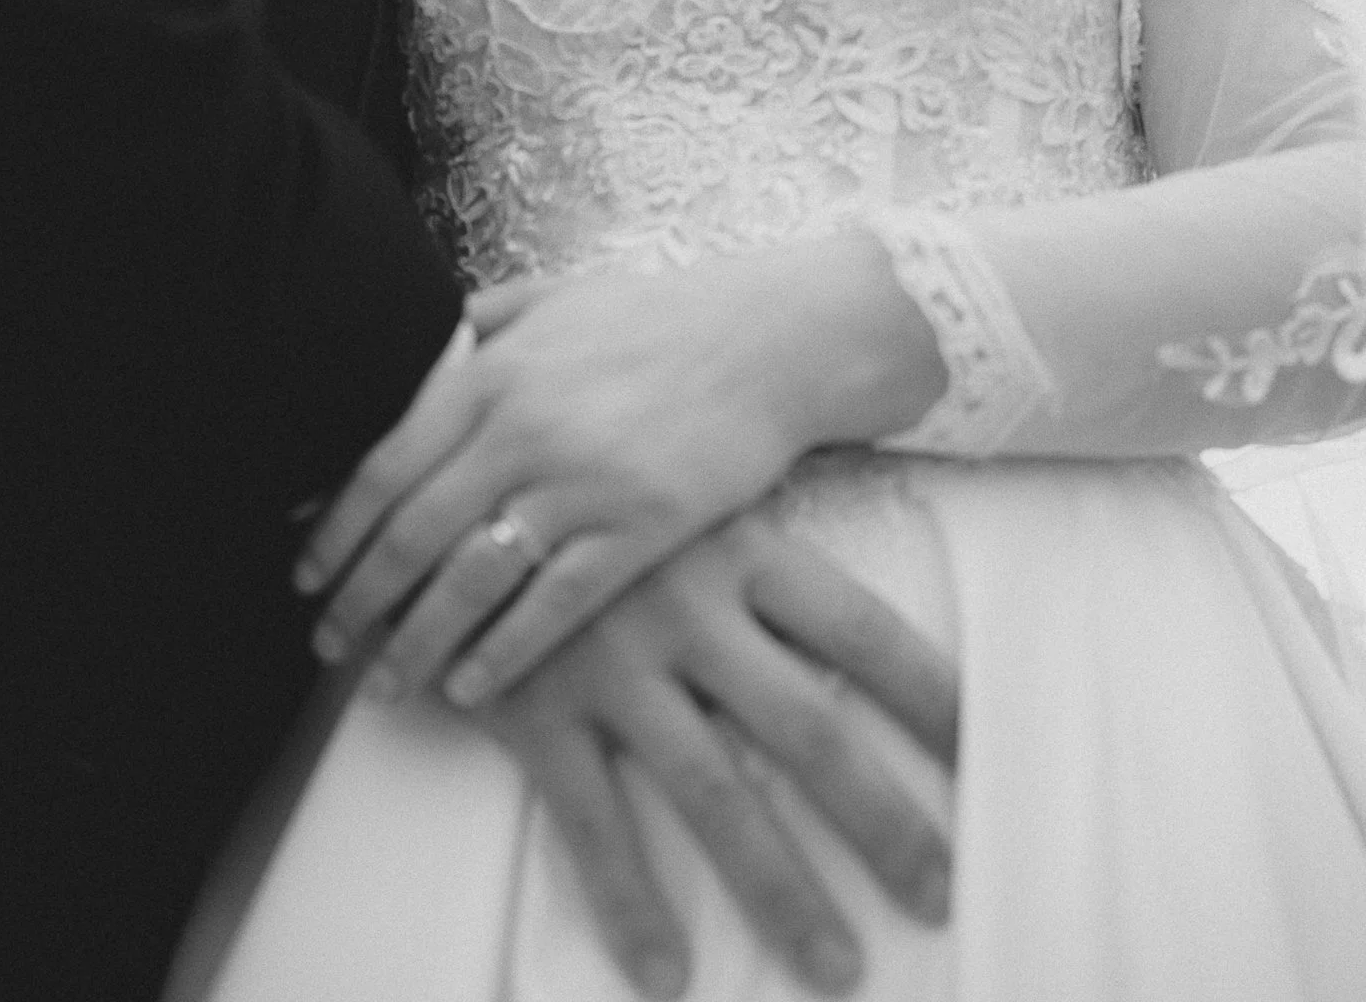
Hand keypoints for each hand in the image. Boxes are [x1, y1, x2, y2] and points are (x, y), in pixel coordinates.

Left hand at [294, 236, 936, 698]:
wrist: (768, 339)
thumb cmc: (656, 318)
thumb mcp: (554, 298)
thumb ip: (480, 323)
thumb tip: (413, 350)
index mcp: (494, 370)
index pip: (386, 463)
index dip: (335, 526)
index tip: (304, 571)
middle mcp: (524, 429)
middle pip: (414, 533)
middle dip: (359, 597)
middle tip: (325, 642)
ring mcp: (582, 483)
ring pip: (473, 580)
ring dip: (417, 640)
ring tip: (385, 681)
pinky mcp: (639, 528)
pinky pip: (553, 607)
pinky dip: (504, 654)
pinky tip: (471, 687)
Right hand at [474, 509, 956, 998]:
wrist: (454, 485)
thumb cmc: (597, 495)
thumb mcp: (691, 497)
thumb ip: (766, 550)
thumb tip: (861, 595)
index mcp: (738, 549)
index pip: (860, 629)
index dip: (929, 697)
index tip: (984, 759)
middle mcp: (686, 608)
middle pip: (808, 730)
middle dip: (882, 821)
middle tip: (938, 893)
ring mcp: (611, 663)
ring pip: (715, 794)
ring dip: (781, 890)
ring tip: (837, 967)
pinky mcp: (536, 708)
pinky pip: (592, 823)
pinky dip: (630, 903)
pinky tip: (667, 974)